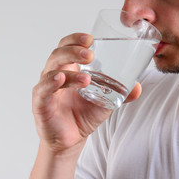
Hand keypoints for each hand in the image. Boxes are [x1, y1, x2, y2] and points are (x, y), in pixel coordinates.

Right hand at [32, 33, 141, 153]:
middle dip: (73, 51)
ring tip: (86, 78)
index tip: (90, 38)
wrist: (71, 140)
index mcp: (69, 68)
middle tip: (90, 54)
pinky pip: (43, 90)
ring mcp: (46, 88)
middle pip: (58, 54)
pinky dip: (50, 83)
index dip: (75, 39)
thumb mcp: (105, 101)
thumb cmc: (83, 114)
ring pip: (52, 71)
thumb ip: (121, 92)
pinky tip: (60, 80)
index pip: (67, 46)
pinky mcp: (40, 103)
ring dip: (70, 72)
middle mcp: (54, 74)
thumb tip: (138, 88)